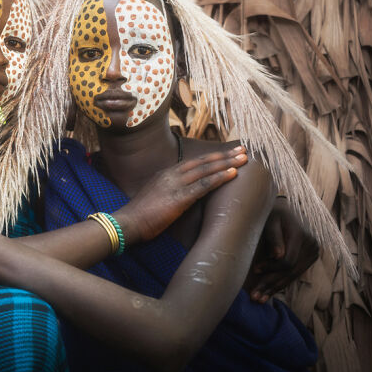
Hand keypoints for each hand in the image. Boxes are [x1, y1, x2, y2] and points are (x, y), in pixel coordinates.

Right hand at [115, 146, 248, 243]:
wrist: (127, 223)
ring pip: (205, 169)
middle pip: (202, 161)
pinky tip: (233, 173)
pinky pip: (203, 185)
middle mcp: (171, 174)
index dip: (212, 157)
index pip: (193, 162)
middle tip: (243, 148)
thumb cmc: (140, 215)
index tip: (227, 153)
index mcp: (166, 174)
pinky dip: (219, 178)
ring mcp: (175, 184)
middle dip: (224, 154)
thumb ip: (168, 191)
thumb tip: (182, 194)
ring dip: (227, 162)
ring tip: (244, 158)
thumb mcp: (154, 196)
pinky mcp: (178, 198)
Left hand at [246, 196, 319, 302]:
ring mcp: (313, 253)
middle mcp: (311, 246)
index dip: (271, 268)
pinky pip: (295, 273)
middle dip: (271, 284)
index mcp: (301, 236)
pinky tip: (269, 292)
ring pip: (293, 275)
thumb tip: (278, 256)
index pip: (287, 261)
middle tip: (254, 297)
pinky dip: (282, 283)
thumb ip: (274, 236)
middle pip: (291, 271)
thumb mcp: (270, 220)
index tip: (255, 270)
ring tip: (259, 299)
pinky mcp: (310, 257)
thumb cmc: (272, 213)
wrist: (284, 208)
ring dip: (275, 288)